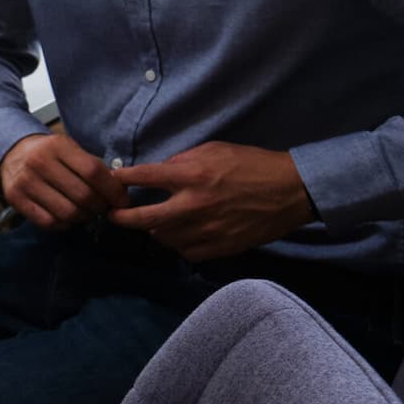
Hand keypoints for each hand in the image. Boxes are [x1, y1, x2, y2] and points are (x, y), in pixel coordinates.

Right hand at [0, 131, 127, 230]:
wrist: (11, 152)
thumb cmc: (49, 153)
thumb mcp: (69, 148)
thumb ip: (93, 166)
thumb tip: (119, 192)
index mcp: (57, 146)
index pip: (93, 172)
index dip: (113, 190)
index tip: (121, 200)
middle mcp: (39, 162)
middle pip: (83, 195)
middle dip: (101, 207)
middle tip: (104, 208)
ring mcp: (25, 182)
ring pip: (68, 212)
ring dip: (84, 217)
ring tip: (86, 212)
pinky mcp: (15, 199)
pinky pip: (49, 222)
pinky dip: (64, 224)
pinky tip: (67, 217)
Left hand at [107, 142, 315, 260]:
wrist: (291, 192)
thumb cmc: (252, 165)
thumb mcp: (214, 150)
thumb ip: (183, 161)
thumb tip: (159, 171)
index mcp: (192, 176)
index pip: (144, 177)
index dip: (122, 179)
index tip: (112, 180)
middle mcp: (193, 205)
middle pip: (143, 218)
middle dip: (121, 218)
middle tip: (112, 215)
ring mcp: (206, 230)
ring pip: (163, 238)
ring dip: (154, 230)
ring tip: (155, 222)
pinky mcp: (220, 248)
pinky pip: (186, 252)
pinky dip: (179, 244)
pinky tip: (182, 235)